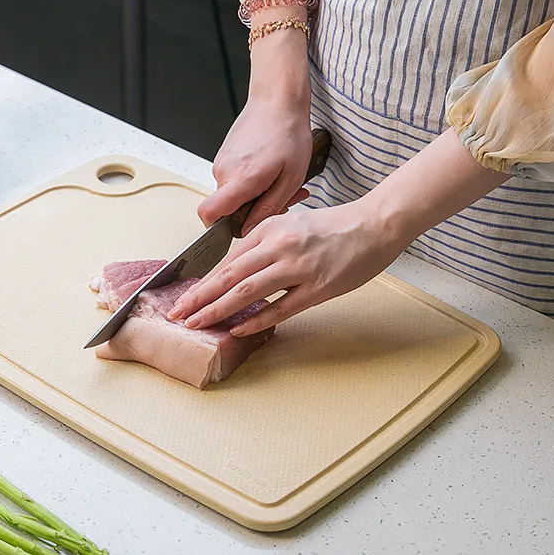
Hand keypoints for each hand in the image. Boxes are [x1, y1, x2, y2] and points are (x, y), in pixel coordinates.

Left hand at [167, 200, 405, 334]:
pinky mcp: (317, 287)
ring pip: (247, 291)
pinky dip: (257, 320)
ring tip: (198, 324)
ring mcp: (298, 267)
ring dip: (218, 310)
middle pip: (229, 275)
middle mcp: (280, 245)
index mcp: (270, 229)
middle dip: (199, 297)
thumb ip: (264, 244)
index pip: (227, 259)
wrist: (374, 224)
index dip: (202, 281)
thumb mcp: (291, 225)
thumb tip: (235, 269)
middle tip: (178, 314)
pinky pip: (280, 308)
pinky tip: (239, 330)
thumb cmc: (333, 227)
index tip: (184, 296)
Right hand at [198, 95, 313, 234]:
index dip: (218, 228)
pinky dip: (250, 182)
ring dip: (254, 195)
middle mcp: (224, 171)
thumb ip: (268, 209)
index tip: (237, 228)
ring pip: (231, 194)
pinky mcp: (224, 157)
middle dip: (252, 211)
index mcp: (240, 179)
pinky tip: (270, 171)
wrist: (277, 101)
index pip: (209, 213)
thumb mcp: (290, 179)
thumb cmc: (288, 134)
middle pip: (226, 208)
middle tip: (281, 198)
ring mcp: (221, 162)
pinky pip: (233, 180)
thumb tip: (250, 229)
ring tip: (279, 181)